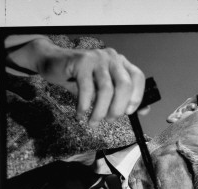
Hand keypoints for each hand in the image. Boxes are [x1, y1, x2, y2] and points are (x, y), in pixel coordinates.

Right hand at [30, 38, 146, 126]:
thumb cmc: (81, 78)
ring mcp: (97, 58)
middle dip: (118, 107)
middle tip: (110, 119)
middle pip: (124, 85)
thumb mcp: (103, 88)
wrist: (53, 63)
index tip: (129, 112)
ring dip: (100, 110)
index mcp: (121, 63)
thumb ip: (122, 98)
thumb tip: (144, 111)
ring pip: (106, 89)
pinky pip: (87, 88)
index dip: (137, 97)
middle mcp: (112, 58)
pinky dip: (84, 105)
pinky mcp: (81, 61)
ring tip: (93, 121)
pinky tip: (81, 113)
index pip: (138, 77)